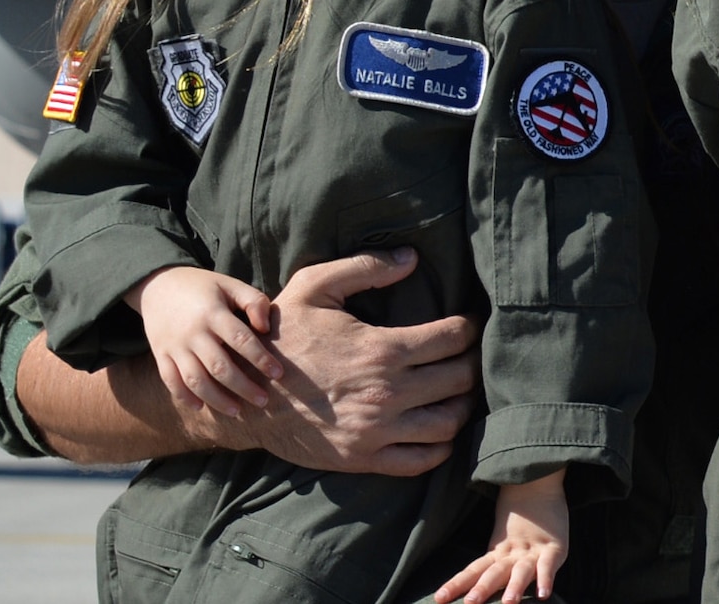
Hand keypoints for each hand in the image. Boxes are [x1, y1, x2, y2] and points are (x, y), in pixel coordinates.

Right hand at [129, 267, 278, 416]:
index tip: (278, 374)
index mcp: (213, 313)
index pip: (241, 340)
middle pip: (219, 366)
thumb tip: (265, 328)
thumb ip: (254, 302)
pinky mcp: (160, 355)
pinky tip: (202, 407)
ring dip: (216, 399)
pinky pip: (170, 381)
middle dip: (243, 387)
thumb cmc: (204, 287)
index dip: (260, 358)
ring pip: (195, 379)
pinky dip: (184, 397)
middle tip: (264, 401)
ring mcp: (174, 346)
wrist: (157, 284)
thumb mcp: (230, 285)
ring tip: (238, 411)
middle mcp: (192, 332)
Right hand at [226, 248, 480, 474]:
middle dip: (473, 364)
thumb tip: (412, 258)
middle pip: (459, 380)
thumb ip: (365, 267)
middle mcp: (386, 392)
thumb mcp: (314, 287)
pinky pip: (420, 460)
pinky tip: (439, 430)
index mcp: (381, 349)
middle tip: (471, 356)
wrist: (245, 394)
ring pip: (447, 423)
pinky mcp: (363, 457)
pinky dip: (440, 447)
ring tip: (459, 392)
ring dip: (462, 406)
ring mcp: (376, 430)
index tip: (469, 324)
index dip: (469, 328)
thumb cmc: (283, 335)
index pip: (452, 338)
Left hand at [436, 472, 568, 603]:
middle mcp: (512, 553)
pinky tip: (543, 594)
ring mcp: (533, 551)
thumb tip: (472, 584)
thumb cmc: (521, 518)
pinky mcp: (554, 548)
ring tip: (509, 603)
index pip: (473, 569)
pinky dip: (546, 579)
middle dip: (482, 588)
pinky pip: (549, 565)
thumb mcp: (503, 541)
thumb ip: (493, 563)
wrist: (538, 483)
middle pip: (494, 572)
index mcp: (497, 552)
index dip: (457, 583)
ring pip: (522, 570)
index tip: (439, 598)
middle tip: (470, 603)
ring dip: (515, 586)